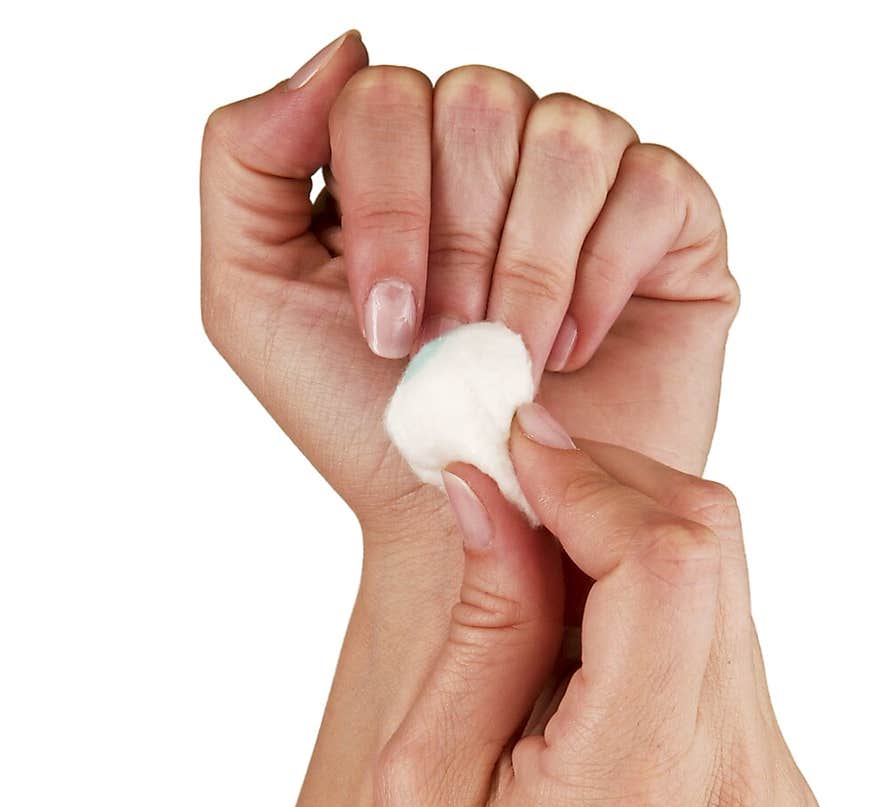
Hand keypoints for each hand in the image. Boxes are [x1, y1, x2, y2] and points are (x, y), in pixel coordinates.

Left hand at [200, 34, 737, 561]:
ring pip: (569, 135)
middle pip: (479, 102)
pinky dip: (603, 275)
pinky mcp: (670, 226)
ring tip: (511, 361)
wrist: (468, 528)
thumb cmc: (366, 427)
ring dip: (528, 266)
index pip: (385, 97)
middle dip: (456, 248)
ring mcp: (587, 184)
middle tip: (449, 349)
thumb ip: (244, 162)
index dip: (385, 206)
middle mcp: (496, 151)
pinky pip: (651, 183)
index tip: (386, 327)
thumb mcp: (253, 301)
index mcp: (399, 157)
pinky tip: (571, 349)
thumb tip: (342, 49)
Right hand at [302, 409, 818, 806]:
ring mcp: (780, 801)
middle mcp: (743, 787)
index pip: (668, 557)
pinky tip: (582, 662)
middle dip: (609, 496)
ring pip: (729, 600)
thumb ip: (484, 622)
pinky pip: (731, 665)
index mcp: (641, 785)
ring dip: (633, 557)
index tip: (508, 443)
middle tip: (509, 486)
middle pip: (716, 555)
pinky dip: (660, 622)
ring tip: (532, 586)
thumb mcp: (421, 782)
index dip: (588, 474)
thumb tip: (498, 491)